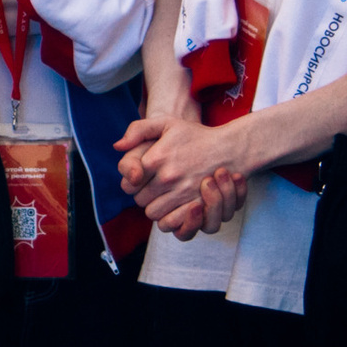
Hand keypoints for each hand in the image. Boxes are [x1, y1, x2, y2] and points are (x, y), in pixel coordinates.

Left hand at [114, 116, 251, 238]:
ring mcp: (183, 192)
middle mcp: (168, 176)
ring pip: (153, 213)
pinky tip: (174, 208)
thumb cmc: (194, 136)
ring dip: (156, 208)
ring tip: (164, 197)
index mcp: (156, 158)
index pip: (128, 184)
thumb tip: (118, 147)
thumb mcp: (166, 123)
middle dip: (144, 197)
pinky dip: (169, 219)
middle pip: (140, 201)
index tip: (141, 180)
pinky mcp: (197, 204)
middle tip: (154, 189)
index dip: (132, 184)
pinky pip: (171, 222)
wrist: (229, 148)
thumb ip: (138, 130)